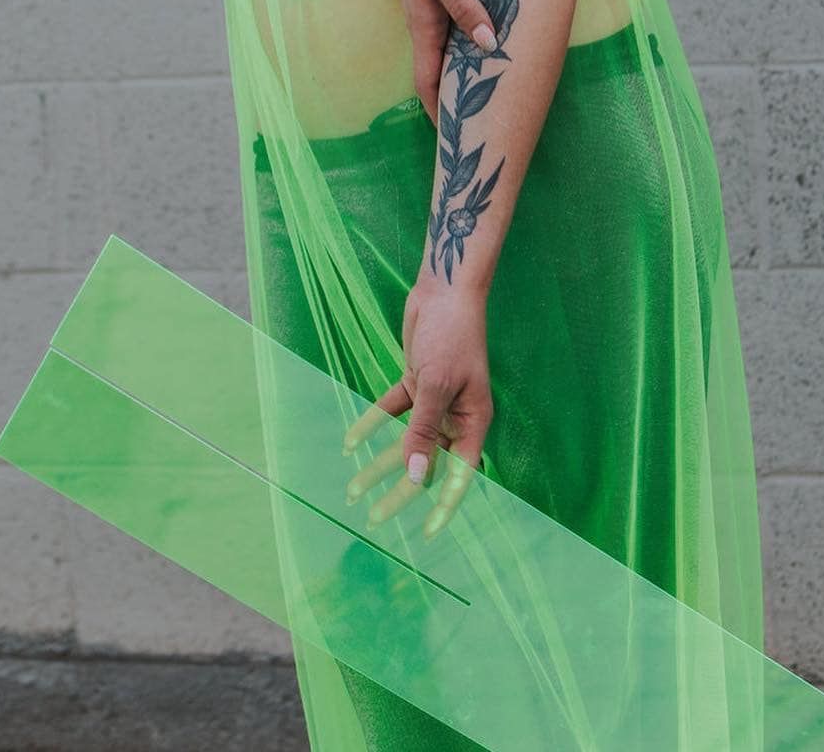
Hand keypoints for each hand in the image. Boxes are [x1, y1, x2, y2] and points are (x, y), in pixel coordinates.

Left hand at [340, 280, 492, 540]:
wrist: (444, 290)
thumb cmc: (451, 335)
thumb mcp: (437, 385)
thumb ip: (423, 430)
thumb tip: (415, 475)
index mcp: (473, 422)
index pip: (459, 474)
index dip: (444, 505)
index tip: (426, 534)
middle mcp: (455, 417)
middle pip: (425, 463)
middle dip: (398, 491)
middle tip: (372, 517)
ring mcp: (434, 400)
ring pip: (404, 441)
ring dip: (379, 463)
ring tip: (352, 488)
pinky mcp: (414, 383)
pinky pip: (391, 412)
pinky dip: (371, 426)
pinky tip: (350, 443)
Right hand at [373, 0, 497, 128]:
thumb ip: (464, 7)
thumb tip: (489, 44)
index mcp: (424, 27)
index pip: (429, 82)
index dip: (439, 112)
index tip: (454, 142)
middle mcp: (427, 26)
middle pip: (440, 75)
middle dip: (455, 103)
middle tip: (478, 129)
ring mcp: (434, 14)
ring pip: (451, 55)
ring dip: (465, 77)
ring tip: (490, 98)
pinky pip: (459, 33)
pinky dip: (473, 48)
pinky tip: (490, 51)